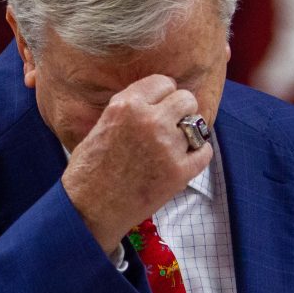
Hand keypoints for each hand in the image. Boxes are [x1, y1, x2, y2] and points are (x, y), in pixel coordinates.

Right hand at [61, 74, 212, 254]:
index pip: (163, 82)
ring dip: (188, 133)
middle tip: (170, 126)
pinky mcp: (179, 172)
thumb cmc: (89, 171)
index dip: (163, 95)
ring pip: (197, 123)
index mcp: (126, 106)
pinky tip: (183, 160)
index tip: (160, 107)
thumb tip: (154, 101)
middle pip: (186, 99)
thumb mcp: (101, 125)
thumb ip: (129, 110)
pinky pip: (205, 151)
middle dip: (180, 110)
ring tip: (174, 145)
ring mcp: (166, 146)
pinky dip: (197, 155)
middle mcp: (149, 121)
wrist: (89, 209)